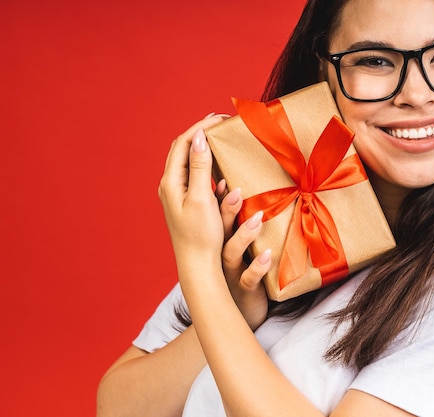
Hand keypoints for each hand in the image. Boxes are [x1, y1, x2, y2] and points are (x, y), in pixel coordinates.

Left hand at [159, 114, 271, 328]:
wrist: (198, 267)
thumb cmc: (200, 236)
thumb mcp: (201, 198)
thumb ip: (199, 167)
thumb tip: (198, 137)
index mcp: (170, 183)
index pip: (182, 144)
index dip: (199, 128)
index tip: (219, 119)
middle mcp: (170, 186)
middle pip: (181, 150)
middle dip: (200, 133)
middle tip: (219, 123)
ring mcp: (177, 196)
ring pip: (186, 162)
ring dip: (201, 147)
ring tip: (218, 137)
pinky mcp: (186, 204)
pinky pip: (193, 175)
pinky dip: (204, 162)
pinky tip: (217, 163)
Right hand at [217, 182, 271, 329]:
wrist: (245, 314)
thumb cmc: (247, 276)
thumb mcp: (246, 251)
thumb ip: (248, 228)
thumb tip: (262, 198)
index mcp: (222, 244)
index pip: (216, 219)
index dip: (218, 200)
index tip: (222, 180)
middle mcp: (222, 256)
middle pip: (219, 231)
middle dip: (225, 211)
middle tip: (236, 190)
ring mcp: (232, 273)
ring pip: (230, 253)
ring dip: (243, 236)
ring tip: (257, 219)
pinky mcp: (245, 289)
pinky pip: (248, 279)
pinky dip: (257, 268)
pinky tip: (267, 256)